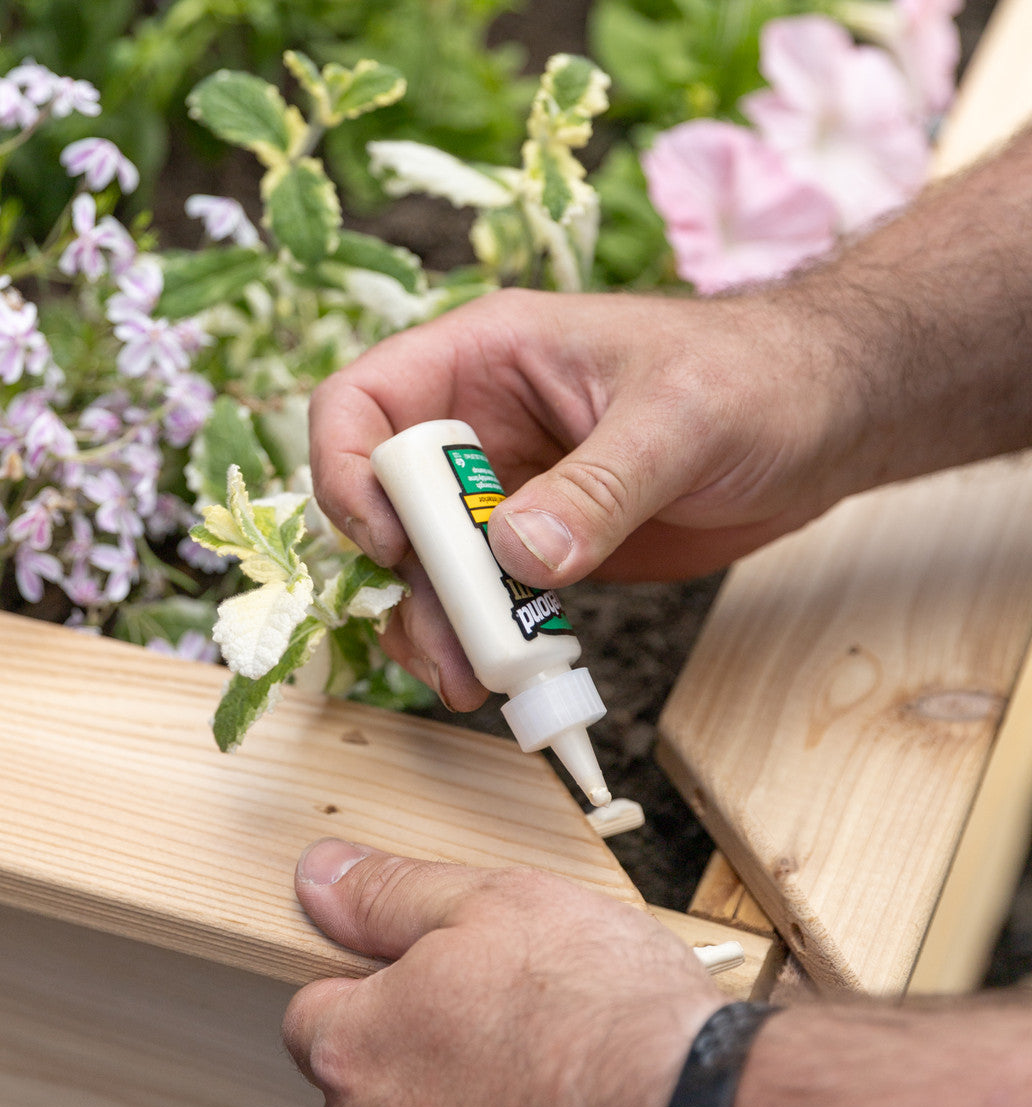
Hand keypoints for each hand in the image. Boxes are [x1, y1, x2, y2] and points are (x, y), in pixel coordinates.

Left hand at [283, 839, 725, 1106]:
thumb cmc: (607, 1016)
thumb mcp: (496, 903)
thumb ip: (391, 894)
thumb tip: (321, 874)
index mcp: (359, 1050)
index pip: (314, 1015)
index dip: (373, 989)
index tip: (431, 982)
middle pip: (356, 1096)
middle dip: (404, 1063)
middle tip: (492, 1031)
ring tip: (539, 1088)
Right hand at [309, 286, 868, 707]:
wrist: (826, 420)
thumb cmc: (760, 376)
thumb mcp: (681, 418)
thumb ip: (599, 485)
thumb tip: (519, 556)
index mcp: (486, 356)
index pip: (363, 401)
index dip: (348, 471)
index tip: (391, 543)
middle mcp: (479, 423)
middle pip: (384, 504)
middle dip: (397, 579)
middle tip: (446, 645)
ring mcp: (506, 489)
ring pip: (425, 565)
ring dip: (434, 625)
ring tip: (472, 680)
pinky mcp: (540, 547)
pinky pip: (483, 598)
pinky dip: (481, 641)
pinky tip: (504, 675)